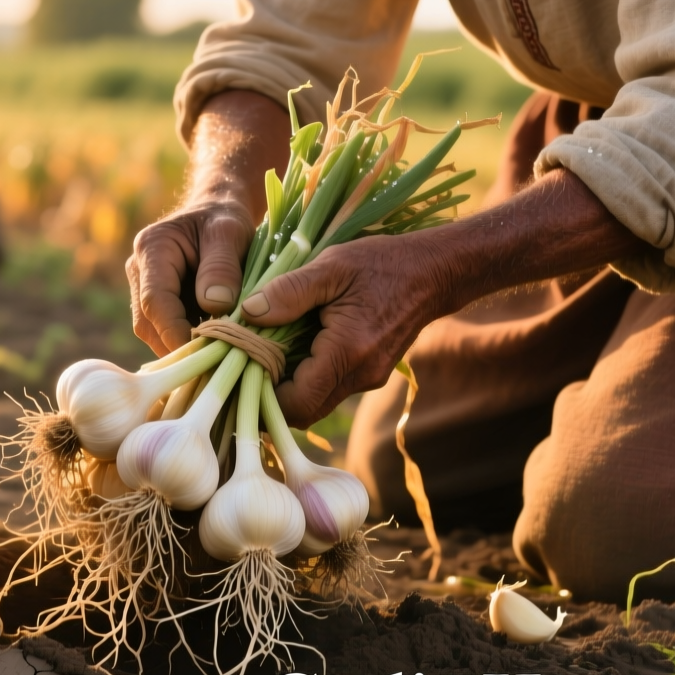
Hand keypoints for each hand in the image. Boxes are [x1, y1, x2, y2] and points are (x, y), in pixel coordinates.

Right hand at [126, 200, 255, 353]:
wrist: (218, 211)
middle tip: (213, 369)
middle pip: (148, 323)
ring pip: (154, 332)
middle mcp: (139, 271)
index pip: (155, 302)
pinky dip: (186, 344)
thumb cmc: (225, 219)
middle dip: (177, 348)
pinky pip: (164, 332)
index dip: (176, 333)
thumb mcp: (230, 232)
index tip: (205, 355)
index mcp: (152, 248)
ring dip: (182, 350)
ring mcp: (143, 289)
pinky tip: (211, 351)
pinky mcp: (156, 304)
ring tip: (215, 362)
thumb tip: (215, 305)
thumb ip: (222, 266)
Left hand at [241, 169, 648, 426]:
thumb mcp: (332, 266)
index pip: (296, 404)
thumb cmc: (383, 263)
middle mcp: (360, 376)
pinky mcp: (371, 372)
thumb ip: (289, 291)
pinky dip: (308, 376)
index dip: (262, 396)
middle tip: (243, 367)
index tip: (239, 371)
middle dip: (271, 396)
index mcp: (348, 353)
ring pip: (317, 402)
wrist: (436, 272)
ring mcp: (368, 378)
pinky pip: (331, 387)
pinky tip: (291, 348)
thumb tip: (247, 313)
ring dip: (290, 386)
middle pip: (304, 412)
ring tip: (263, 354)